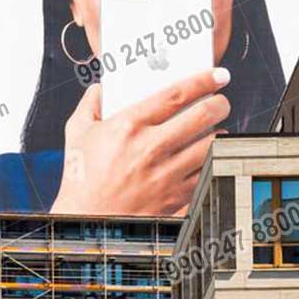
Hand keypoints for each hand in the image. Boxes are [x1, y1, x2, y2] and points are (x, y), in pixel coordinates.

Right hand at [50, 68, 230, 215]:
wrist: (88, 222)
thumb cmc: (82, 177)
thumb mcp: (77, 134)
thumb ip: (89, 106)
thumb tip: (99, 89)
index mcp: (128, 126)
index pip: (175, 95)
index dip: (201, 81)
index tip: (216, 75)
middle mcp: (151, 148)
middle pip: (201, 117)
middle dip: (219, 104)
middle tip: (221, 101)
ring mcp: (166, 174)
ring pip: (210, 145)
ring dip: (220, 134)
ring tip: (219, 128)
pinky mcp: (175, 197)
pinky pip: (205, 172)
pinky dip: (213, 160)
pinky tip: (211, 154)